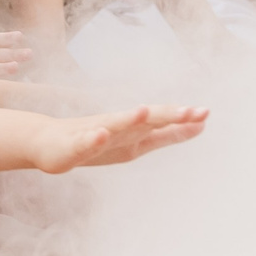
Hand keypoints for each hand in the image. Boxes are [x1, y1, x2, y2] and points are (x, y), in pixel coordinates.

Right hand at [32, 104, 209, 172]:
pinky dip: (93, 137)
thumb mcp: (138, 143)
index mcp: (135, 131)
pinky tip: (100, 134)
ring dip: (129, 119)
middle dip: (167, 115)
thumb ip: (168, 135)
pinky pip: (84, 142)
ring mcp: (95, 134)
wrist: (50, 143)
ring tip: (144, 112)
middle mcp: (119, 128)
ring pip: (115, 125)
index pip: (163, 124)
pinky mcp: (74, 145)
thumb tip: (202, 125)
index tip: (205, 113)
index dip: (183, 121)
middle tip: (191, 110)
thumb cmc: (97, 141)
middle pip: (145, 120)